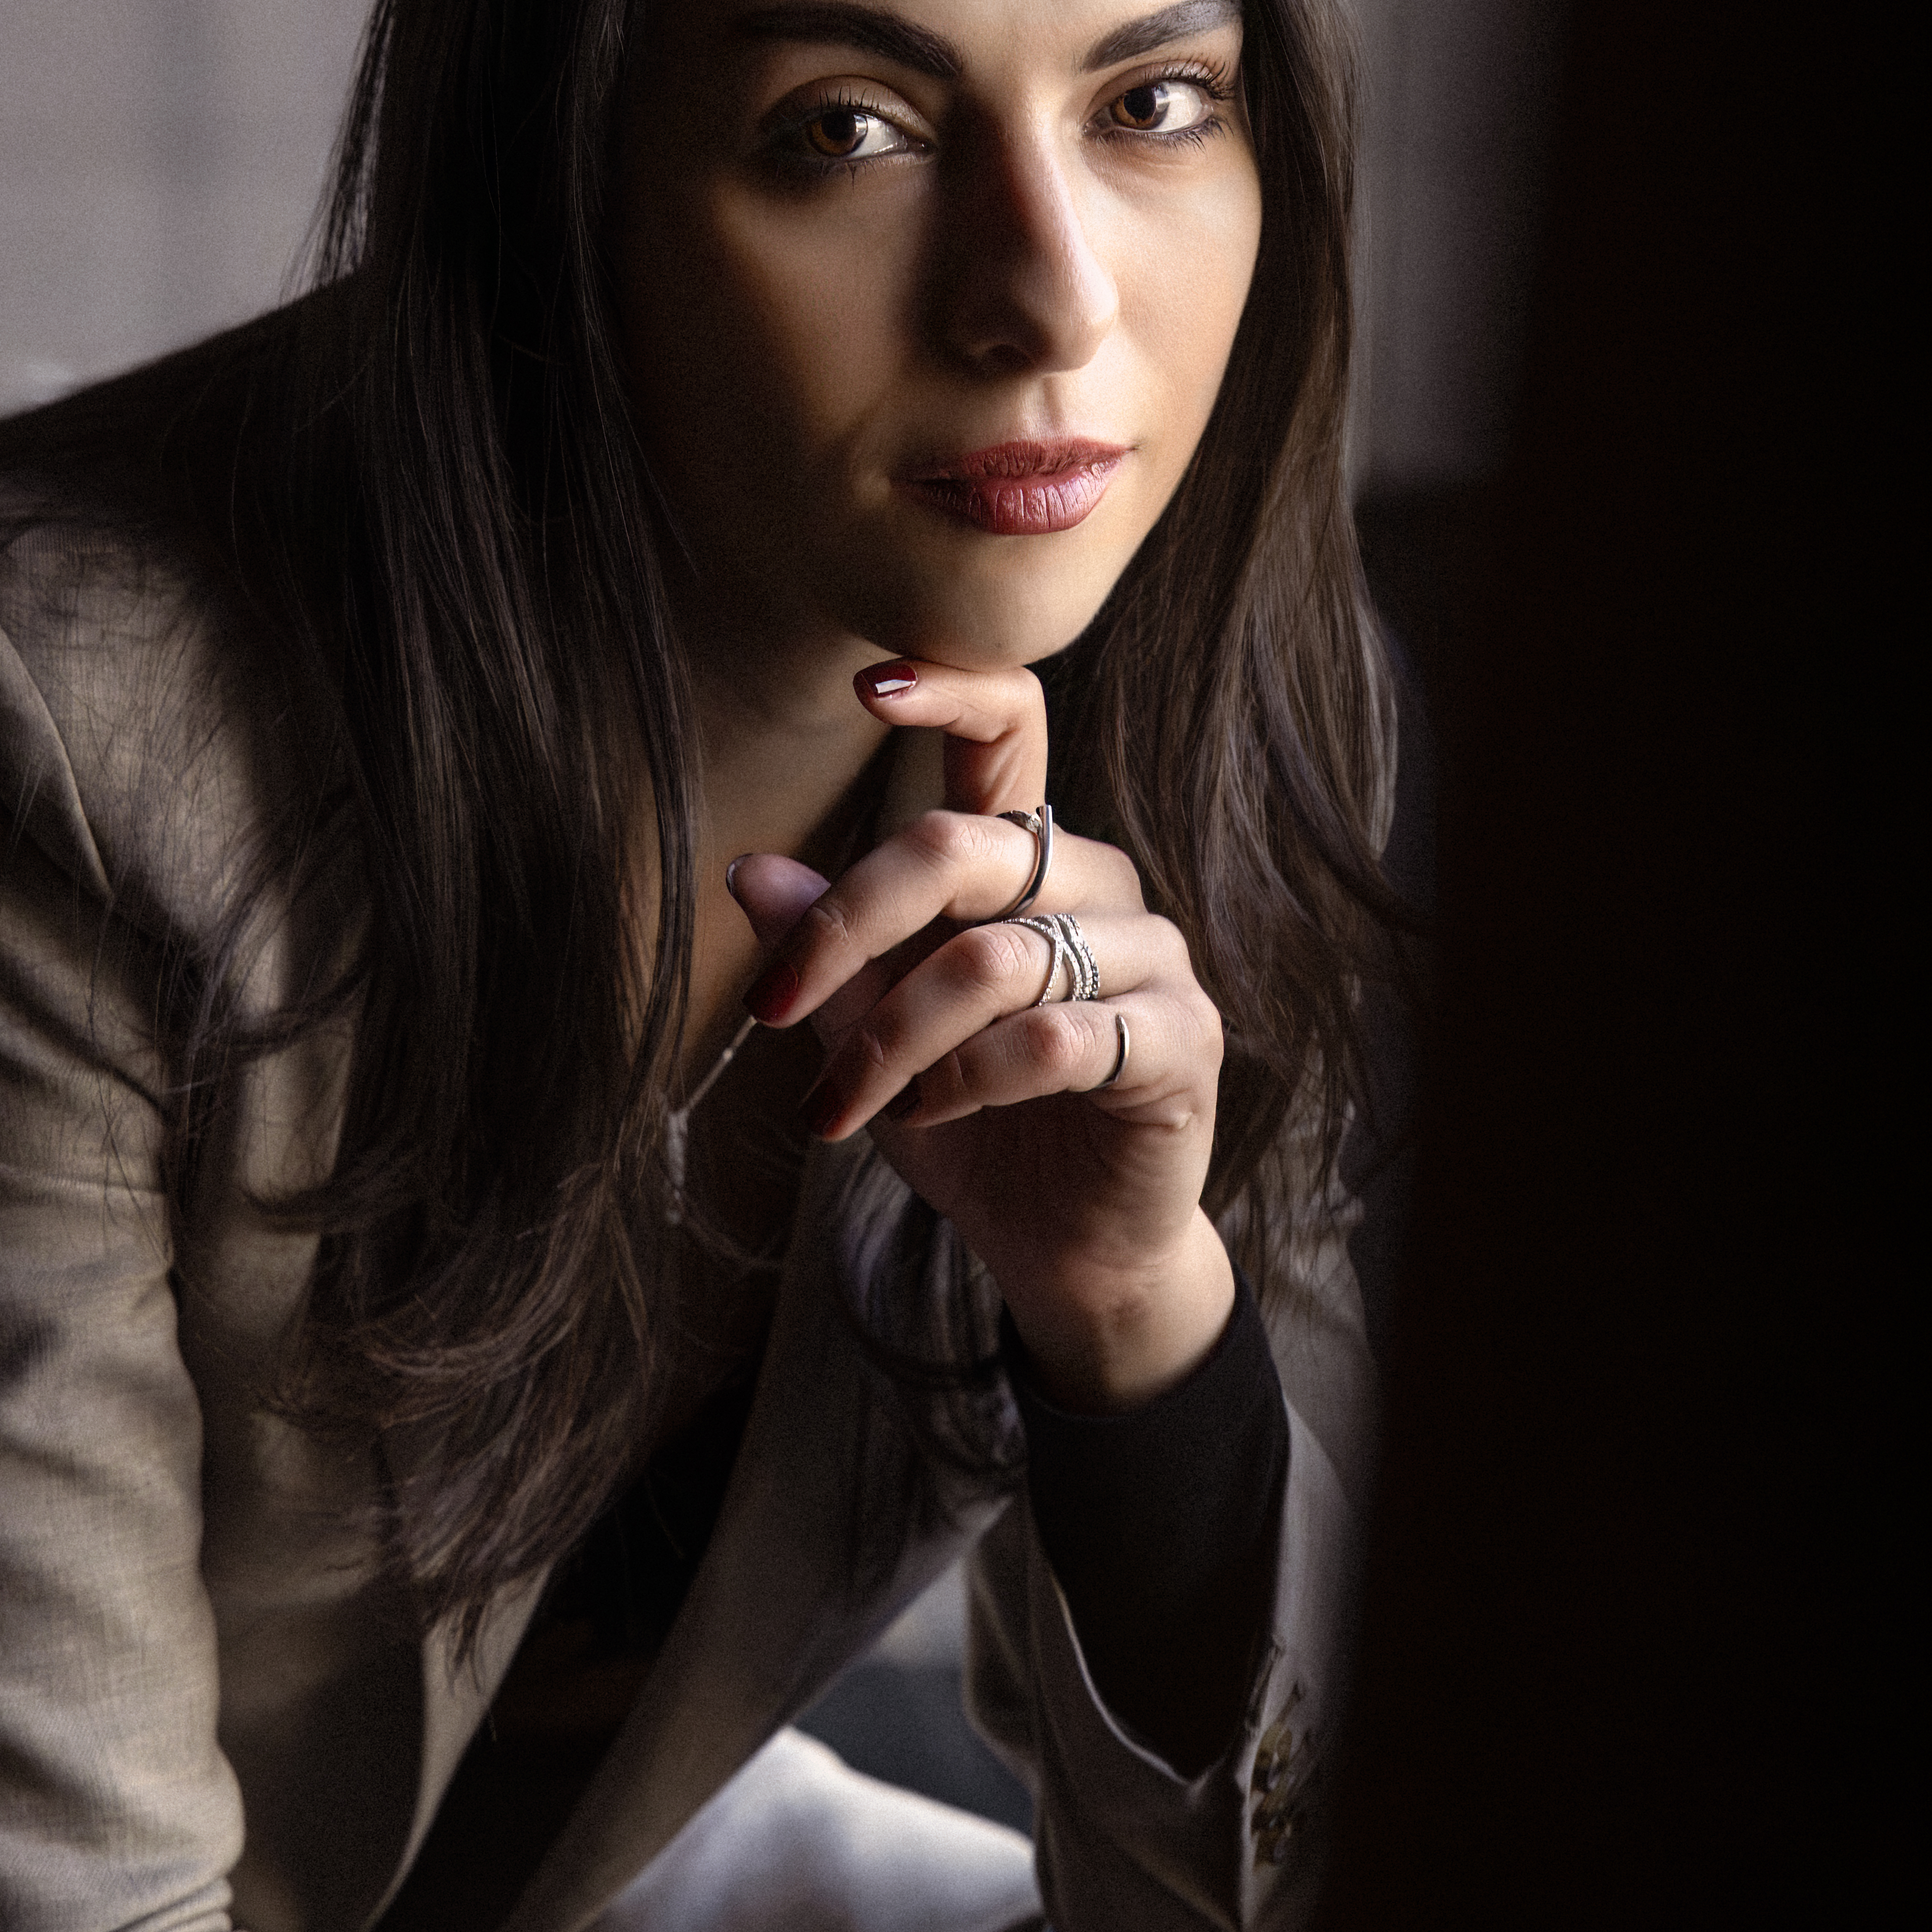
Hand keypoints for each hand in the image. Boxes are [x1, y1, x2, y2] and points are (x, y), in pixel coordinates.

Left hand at [731, 658, 1234, 1409]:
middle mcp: (1098, 884)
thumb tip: (749, 870)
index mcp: (1030, 857)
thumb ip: (831, 949)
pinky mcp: (1182, 1042)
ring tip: (846, 1106)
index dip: (949, 691)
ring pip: (994, 957)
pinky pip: (1053, 1036)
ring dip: (891, 1040)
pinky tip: (931, 1116)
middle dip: (843, 930)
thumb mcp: (872, 1032)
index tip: (865, 685)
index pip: (1012, 729)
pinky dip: (967, 1080)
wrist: (1062, 1245)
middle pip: (960, 845)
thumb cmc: (971, 1122)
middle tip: (768, 1011)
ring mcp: (1154, 959)